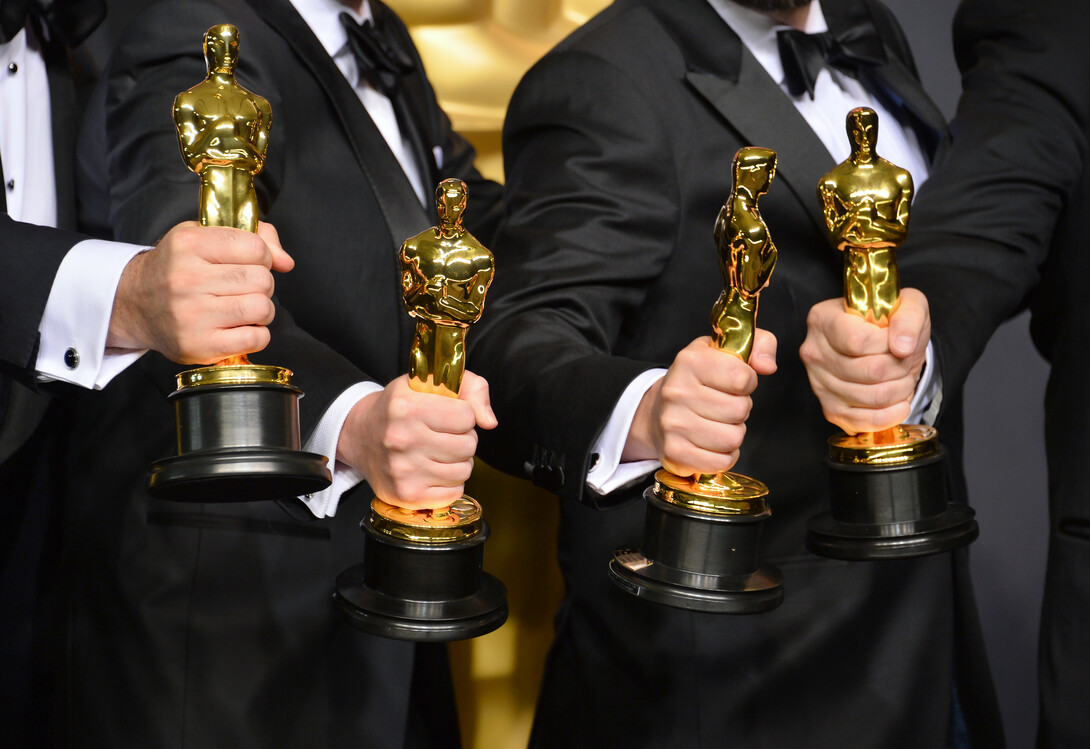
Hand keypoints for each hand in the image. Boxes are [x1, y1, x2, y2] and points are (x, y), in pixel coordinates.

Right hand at [107, 221, 293, 363]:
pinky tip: (239, 327)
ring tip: (242, 308)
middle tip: (243, 288)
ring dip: (261, 310)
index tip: (250, 262)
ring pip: (263, 308)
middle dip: (261, 284)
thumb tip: (286, 262)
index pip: (256, 247)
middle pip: (263, 280)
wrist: (134, 305)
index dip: (263, 256)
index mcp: (189, 244)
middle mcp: (187, 279)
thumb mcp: (203, 236)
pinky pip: (256, 338)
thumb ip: (253, 236)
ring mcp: (192, 315)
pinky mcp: (199, 345)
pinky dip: (257, 334)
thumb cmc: (177, 268)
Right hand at [338, 371, 497, 508]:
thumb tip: (490, 422)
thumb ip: (472, 387)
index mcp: (406, 406)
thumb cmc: (401, 406)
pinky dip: (450, 483)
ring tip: (438, 452)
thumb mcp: (431, 381)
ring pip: (464, 471)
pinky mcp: (406, 495)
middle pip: (468, 445)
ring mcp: (402, 470)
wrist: (360, 434)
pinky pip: (454, 492)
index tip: (447, 414)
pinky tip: (433, 470)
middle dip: (463, 439)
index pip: (467, 415)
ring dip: (458, 462)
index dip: (463, 414)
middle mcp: (401, 439)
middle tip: (443, 435)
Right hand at [622, 330, 776, 476]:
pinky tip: (711, 443)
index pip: (743, 378)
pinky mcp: (674, 452)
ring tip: (717, 422)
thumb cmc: (699, 380)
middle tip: (723, 405)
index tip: (735, 382)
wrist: (656, 412)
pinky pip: (721, 461)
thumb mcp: (726, 350)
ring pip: (733, 438)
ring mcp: (672, 424)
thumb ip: (759, 344)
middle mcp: (676, 392)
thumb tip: (768, 365)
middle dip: (740, 409)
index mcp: (690, 361)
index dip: (747, 382)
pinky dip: (723, 455)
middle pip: (740, 410)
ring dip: (733, 432)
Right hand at [800, 287, 928, 433]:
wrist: (880, 345)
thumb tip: (902, 347)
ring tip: (903, 378)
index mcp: (823, 319)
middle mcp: (814, 352)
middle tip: (905, 362)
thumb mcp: (906, 304)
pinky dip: (891, 415)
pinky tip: (899, 402)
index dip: (889, 345)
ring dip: (900, 390)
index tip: (898, 340)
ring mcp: (818, 384)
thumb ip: (908, 317)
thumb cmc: (889, 322)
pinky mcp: (830, 409)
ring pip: (872, 397)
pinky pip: (864, 422)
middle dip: (900, 368)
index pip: (859, 341)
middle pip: (869, 371)